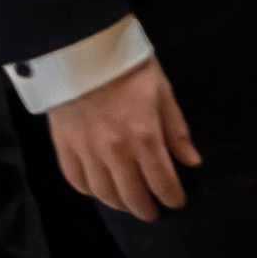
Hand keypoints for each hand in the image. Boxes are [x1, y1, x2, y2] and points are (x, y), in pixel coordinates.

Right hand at [49, 58, 198, 218]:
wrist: (80, 45)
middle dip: (146, 210)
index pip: (163, 183)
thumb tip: (192, 163)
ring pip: (104, 194)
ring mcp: (86, 150)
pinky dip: (89, 191)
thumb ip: (176, 131)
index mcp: (144, 136)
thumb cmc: (128, 65)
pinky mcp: (64, 145)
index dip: (173, 198)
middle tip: (152, 212)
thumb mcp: (162, 91)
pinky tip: (99, 189)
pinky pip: (76, 180)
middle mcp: (115, 151)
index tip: (177, 202)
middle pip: (133, 196)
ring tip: (128, 203)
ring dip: (119, 204)